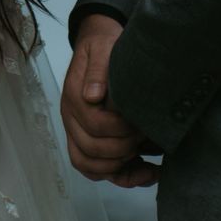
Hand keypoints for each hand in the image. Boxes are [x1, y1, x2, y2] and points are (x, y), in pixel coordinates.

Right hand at [61, 15, 159, 188]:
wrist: (99, 43)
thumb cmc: (104, 45)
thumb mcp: (103, 47)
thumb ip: (98, 70)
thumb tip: (93, 96)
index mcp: (73, 97)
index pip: (93, 125)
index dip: (120, 130)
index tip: (141, 123)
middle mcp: (71, 119)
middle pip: (90, 150)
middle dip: (122, 149)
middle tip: (146, 138)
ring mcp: (78, 132)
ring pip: (89, 165)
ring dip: (119, 170)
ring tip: (148, 164)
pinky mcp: (89, 140)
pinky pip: (97, 170)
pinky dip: (122, 177)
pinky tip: (148, 172)